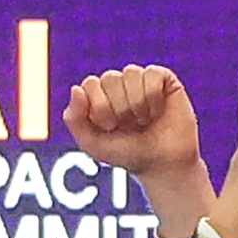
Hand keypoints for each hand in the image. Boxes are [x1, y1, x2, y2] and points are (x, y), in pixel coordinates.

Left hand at [63, 64, 199, 176]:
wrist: (162, 163)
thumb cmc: (128, 154)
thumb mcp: (93, 144)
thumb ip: (74, 119)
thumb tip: (76, 88)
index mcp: (98, 96)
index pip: (90, 84)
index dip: (100, 108)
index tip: (110, 127)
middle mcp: (118, 84)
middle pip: (109, 78)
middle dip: (119, 108)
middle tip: (129, 125)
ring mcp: (140, 79)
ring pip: (130, 73)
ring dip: (137, 104)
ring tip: (144, 121)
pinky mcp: (162, 78)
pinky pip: (151, 74)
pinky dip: (154, 98)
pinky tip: (157, 112)